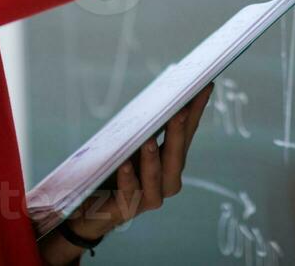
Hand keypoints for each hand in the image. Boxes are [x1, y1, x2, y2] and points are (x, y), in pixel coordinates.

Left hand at [37, 84, 214, 263]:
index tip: (205, 86)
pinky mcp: (129, 209)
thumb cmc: (113, 168)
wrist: (90, 207)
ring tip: (148, 140)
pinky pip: (130, 193)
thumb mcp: (130, 143)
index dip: (197, 110)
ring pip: (158, 177)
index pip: (187, 132)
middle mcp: (167, 180)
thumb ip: (144, 127)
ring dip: (154, 158)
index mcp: (170, 160)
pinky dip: (128, 178)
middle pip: (177, 155)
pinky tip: (123, 165)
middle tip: (180, 111)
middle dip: (179, 133)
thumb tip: (156, 96)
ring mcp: (150, 197)